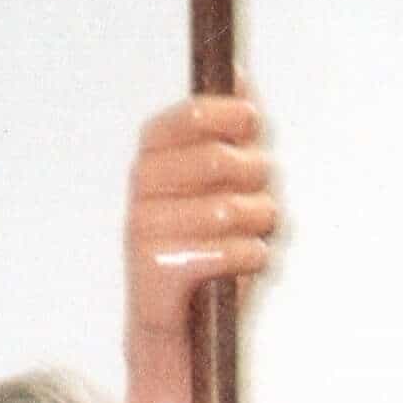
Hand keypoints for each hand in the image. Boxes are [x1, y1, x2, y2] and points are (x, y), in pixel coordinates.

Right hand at [126, 93, 279, 347]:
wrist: (174, 329)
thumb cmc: (203, 245)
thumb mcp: (215, 183)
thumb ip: (226, 132)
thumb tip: (238, 74)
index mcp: (152, 157)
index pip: (190, 117)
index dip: (228, 114)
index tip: (251, 123)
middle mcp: (141, 187)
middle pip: (219, 160)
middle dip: (256, 176)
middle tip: (262, 195)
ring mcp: (145, 227)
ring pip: (232, 208)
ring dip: (261, 222)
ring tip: (256, 234)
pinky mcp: (157, 267)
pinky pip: (231, 250)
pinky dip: (253, 258)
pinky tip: (246, 262)